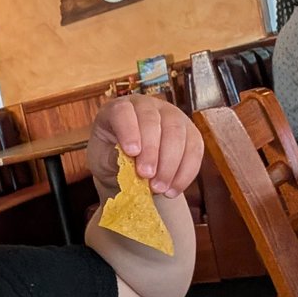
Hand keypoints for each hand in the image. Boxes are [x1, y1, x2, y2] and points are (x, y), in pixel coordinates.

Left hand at [87, 94, 203, 197]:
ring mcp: (172, 116)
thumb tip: (129, 163)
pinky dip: (185, 172)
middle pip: (154, 121)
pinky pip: (195, 149)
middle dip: (152, 151)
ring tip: (159, 188)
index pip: (123, 111)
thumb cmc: (111, 159)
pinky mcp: (190, 132)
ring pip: (177, 133)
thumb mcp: (102, 159)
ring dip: (170, 164)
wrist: (129, 169)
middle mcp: (147, 107)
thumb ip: (113, 158)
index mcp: (119, 109)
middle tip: (146, 176)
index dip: (129, 130)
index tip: (131, 152)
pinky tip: (173, 190)